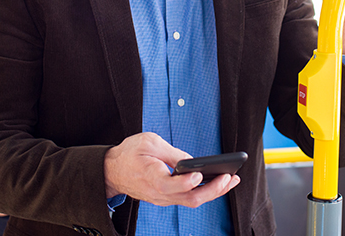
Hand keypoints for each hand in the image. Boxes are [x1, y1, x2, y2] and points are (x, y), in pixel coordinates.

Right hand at [104, 132, 239, 207]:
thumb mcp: (149, 143)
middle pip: (189, 198)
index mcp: (152, 178)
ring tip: (232, 180)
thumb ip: (172, 153)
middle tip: (230, 178)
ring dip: (214, 192)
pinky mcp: (167, 198)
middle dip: (213, 190)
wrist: (113, 170)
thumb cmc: (130, 154)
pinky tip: (218, 182)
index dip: (187, 181)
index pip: (171, 185)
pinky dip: (205, 192)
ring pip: (192, 201)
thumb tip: (193, 162)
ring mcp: (164, 198)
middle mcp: (159, 194)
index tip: (199, 173)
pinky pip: (188, 199)